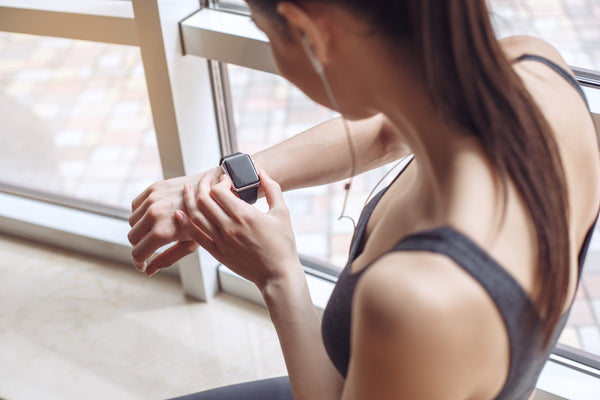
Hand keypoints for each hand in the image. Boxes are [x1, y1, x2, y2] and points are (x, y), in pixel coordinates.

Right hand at [128, 167, 222, 271]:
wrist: (214, 191)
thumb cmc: (207, 221)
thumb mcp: (190, 244)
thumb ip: (168, 258)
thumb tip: (149, 271)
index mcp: (162, 231)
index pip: (138, 253)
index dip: (139, 263)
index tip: (143, 266)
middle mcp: (153, 214)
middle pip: (132, 237)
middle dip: (139, 246)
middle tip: (150, 250)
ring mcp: (152, 199)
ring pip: (132, 221)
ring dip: (139, 229)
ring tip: (153, 233)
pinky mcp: (153, 188)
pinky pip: (136, 205)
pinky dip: (140, 213)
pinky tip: (153, 218)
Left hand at [170, 170, 300, 288]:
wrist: (278, 275)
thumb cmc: (283, 245)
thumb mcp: (282, 213)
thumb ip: (272, 189)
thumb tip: (262, 172)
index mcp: (244, 215)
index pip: (219, 190)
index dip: (219, 180)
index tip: (225, 179)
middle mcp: (229, 227)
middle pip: (204, 200)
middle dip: (202, 185)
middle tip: (206, 179)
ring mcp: (221, 241)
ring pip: (196, 216)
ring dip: (189, 200)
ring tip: (188, 189)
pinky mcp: (217, 253)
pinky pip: (195, 236)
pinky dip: (184, 223)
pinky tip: (179, 213)